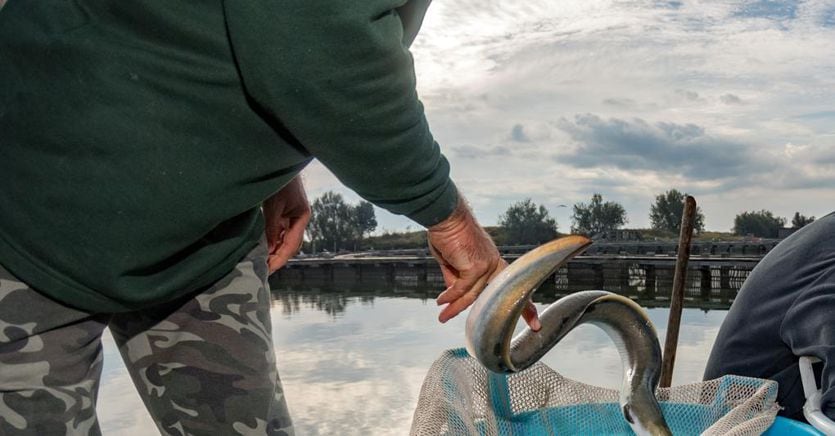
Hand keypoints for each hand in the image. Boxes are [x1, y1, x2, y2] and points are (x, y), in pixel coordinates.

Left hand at [263, 176, 310, 272]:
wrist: (278, 164)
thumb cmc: (280, 181)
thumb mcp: (273, 205)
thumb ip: (271, 227)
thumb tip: (268, 249)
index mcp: (302, 217)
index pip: (292, 244)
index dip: (281, 258)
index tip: (269, 268)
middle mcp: (299, 219)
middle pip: (290, 244)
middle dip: (278, 257)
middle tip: (264, 269)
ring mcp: (292, 216)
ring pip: (284, 239)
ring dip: (274, 249)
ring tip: (262, 261)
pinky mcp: (284, 213)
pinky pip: (279, 231)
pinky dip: (272, 240)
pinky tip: (264, 247)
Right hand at [427, 196, 540, 329]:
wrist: (446, 217)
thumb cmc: (448, 235)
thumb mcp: (453, 262)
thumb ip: (456, 279)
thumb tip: (454, 295)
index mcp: (493, 262)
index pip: (512, 284)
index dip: (525, 301)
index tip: (536, 317)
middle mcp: (494, 264)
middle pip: (507, 293)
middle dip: (525, 310)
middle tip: (538, 327)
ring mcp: (487, 265)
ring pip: (472, 295)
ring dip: (455, 306)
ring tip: (442, 316)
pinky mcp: (476, 267)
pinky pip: (461, 288)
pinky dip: (449, 296)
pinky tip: (440, 302)